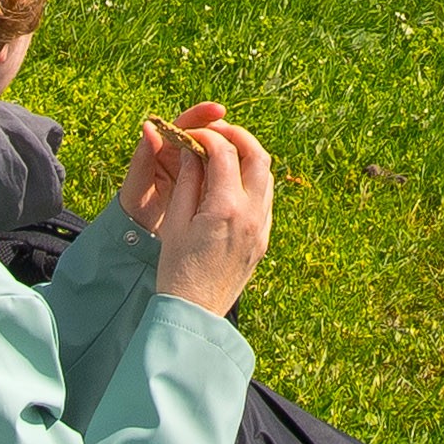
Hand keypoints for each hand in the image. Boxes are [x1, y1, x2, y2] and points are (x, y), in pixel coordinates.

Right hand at [124, 104, 275, 315]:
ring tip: (223, 153)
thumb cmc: (177, 268)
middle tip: (216, 132)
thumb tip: (192, 151)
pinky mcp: (263, 239)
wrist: (194, 312)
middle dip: (237, 136)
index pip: (224, 152)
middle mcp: (251, 214)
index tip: (191, 135)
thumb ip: (188, 180)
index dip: (207, 136)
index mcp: (226, 207)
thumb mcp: (176, 220)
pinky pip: (266, 198)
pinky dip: (252, 180)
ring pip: (267, 175)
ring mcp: (261, 227)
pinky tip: (231, 182)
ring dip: (248, 157)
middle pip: (258, 156)